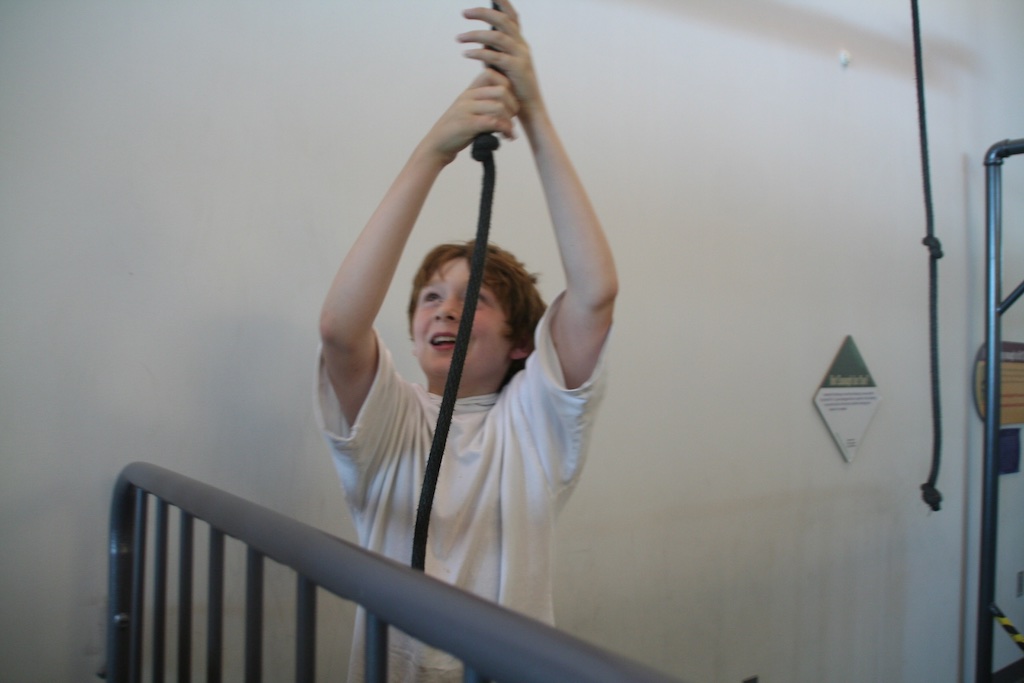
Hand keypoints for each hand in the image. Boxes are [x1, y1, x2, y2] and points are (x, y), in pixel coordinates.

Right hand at [418, 68, 519, 165]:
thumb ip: (484, 104)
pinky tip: (507, 137)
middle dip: (513, 105)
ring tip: (509, 131)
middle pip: (502, 91)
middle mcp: (468, 96)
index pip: (492, 74)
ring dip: (510, 120)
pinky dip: (505, 130)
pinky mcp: (467, 124)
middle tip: (512, 119)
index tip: (509, 103)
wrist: (437, 145)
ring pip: (499, 106)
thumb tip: (509, 104)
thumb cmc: (457, 131)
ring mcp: (466, 109)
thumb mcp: (469, 111)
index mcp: (469, 91)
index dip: (507, 86)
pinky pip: (493, 122)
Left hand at [458, 0, 542, 118]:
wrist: (528, 108)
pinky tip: (466, 53)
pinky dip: (479, 53)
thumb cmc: (513, 87)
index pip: (512, 16)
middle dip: (483, 13)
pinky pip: (496, 56)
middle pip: (503, 21)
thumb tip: (479, 41)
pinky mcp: (518, 69)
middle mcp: (522, 45)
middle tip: (464, 13)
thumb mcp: (503, 65)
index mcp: (519, 42)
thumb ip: (494, 51)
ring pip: (498, 37)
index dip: (503, 2)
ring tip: (459, 38)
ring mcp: (522, 56)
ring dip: (475, 35)